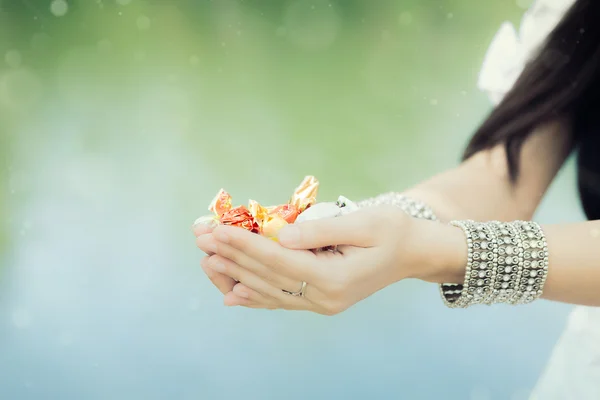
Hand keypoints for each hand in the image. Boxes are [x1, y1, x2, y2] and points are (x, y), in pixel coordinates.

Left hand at [195, 205, 450, 314]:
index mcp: (336, 278)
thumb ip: (321, 230)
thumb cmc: (393, 230)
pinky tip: (230, 293)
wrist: (414, 252)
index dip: (245, 244)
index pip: (279, 260)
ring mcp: (322, 303)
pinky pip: (280, 299)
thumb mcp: (365, 222)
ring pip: (269, 291)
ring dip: (235, 275)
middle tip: (201, 237)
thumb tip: (281, 234)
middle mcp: (325, 298)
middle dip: (232, 256)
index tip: (216, 230)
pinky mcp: (320, 300)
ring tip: (205, 260)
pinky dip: (254, 296)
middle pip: (267, 276)